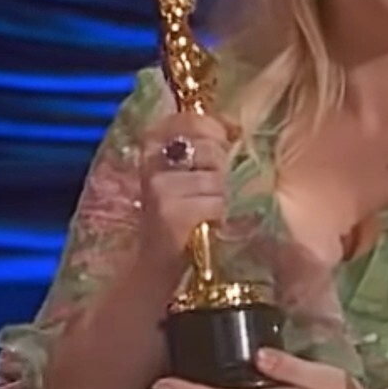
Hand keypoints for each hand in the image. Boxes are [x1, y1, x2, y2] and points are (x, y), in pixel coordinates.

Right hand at [137, 111, 231, 272]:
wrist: (154, 268)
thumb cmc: (179, 219)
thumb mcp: (185, 178)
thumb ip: (203, 150)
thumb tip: (236, 128)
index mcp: (151, 148)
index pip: (185, 120)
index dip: (212, 127)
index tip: (227, 138)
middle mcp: (151, 164)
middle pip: (210, 150)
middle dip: (223, 170)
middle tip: (214, 191)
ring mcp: (159, 189)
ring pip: (217, 179)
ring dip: (223, 198)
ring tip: (210, 212)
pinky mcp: (171, 214)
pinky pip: (216, 204)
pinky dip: (220, 216)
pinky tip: (209, 225)